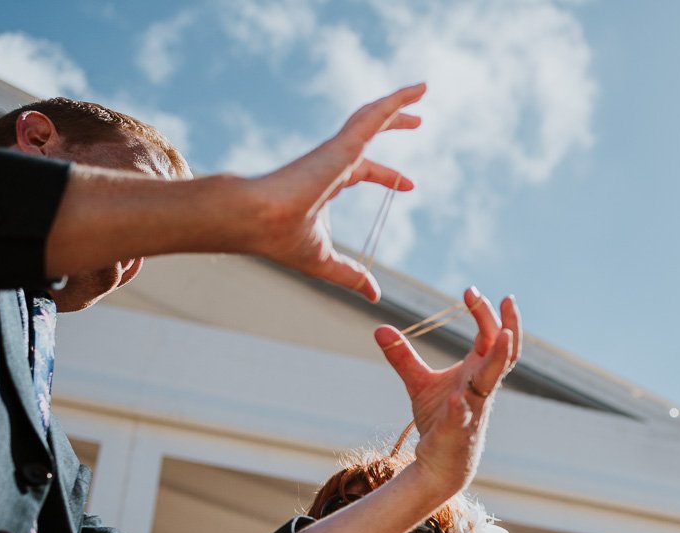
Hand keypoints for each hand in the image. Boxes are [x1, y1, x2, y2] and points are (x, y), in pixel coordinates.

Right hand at [243, 83, 424, 299]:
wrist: (258, 221)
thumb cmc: (281, 239)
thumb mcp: (327, 263)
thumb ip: (352, 275)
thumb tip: (374, 295)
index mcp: (329, 181)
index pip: (364, 170)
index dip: (388, 175)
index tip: (410, 183)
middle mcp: (333, 160)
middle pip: (369, 134)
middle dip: (392, 123)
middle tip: (418, 120)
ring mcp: (336, 149)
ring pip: (371, 116)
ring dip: (397, 103)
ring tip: (421, 89)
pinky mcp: (341, 144)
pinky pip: (373, 116)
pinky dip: (395, 101)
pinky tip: (416, 91)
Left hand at [374, 288, 521, 495]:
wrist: (441, 462)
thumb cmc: (439, 420)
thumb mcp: (419, 383)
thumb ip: (403, 357)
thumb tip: (379, 328)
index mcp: (477, 371)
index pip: (491, 336)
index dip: (485, 313)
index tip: (470, 290)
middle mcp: (482, 386)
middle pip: (504, 351)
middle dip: (507, 325)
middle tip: (503, 298)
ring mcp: (475, 407)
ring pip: (493, 380)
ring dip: (499, 358)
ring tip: (504, 336)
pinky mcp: (460, 430)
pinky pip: (464, 416)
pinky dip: (461, 408)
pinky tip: (457, 399)